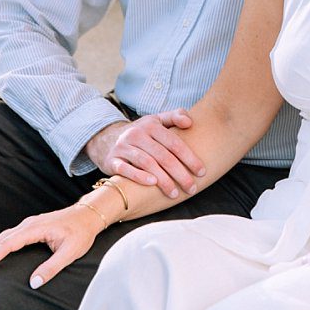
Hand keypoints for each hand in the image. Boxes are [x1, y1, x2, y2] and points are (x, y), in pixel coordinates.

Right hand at [0, 203, 104, 289]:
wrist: (88, 215)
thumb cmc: (81, 233)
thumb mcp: (70, 252)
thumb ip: (52, 268)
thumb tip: (33, 283)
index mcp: (35, 229)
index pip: (7, 244)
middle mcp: (27, 224)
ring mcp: (27, 225)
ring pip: (1, 238)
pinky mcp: (29, 228)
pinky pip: (7, 237)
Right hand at [84, 110, 201, 197]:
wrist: (107, 139)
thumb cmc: (141, 134)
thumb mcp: (156, 121)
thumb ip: (175, 116)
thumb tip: (190, 122)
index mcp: (151, 125)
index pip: (174, 142)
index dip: (189, 158)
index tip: (201, 172)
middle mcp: (136, 134)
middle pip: (162, 155)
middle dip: (180, 174)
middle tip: (192, 188)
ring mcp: (123, 147)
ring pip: (146, 163)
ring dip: (163, 180)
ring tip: (175, 193)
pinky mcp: (112, 160)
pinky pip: (125, 169)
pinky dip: (139, 176)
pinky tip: (152, 184)